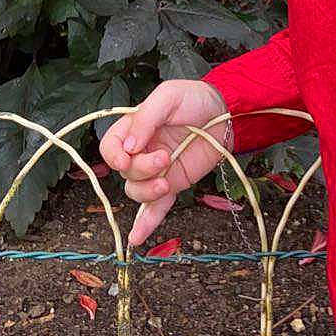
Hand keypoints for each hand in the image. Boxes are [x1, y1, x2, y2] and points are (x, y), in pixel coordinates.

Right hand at [100, 79, 232, 247]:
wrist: (225, 113)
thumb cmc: (194, 98)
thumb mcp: (168, 97)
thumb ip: (146, 118)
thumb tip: (128, 147)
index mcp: (133, 130)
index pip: (110, 147)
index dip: (113, 156)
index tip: (127, 157)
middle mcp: (141, 153)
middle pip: (125, 172)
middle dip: (141, 169)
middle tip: (164, 157)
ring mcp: (156, 171)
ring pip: (136, 191)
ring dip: (147, 191)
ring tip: (166, 182)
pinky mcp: (173, 185)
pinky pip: (155, 208)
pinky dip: (146, 223)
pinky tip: (137, 239)